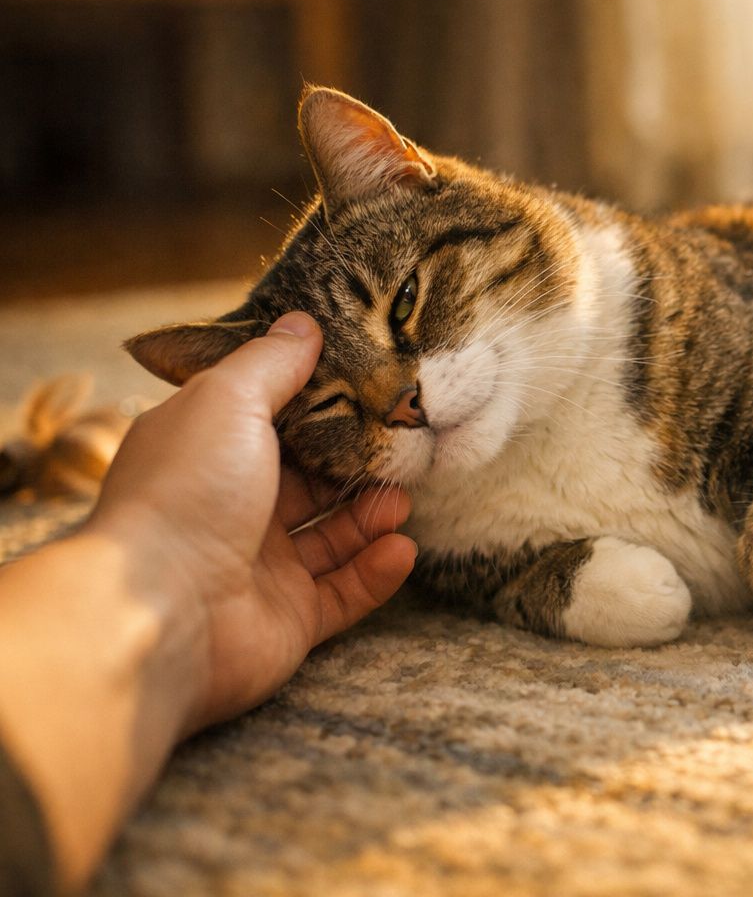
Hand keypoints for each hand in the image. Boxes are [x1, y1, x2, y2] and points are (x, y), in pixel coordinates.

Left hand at [85, 311, 416, 733]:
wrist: (160, 610)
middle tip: (401, 450)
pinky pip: (345, 593)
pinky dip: (377, 572)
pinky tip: (400, 549)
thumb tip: (304, 323)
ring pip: (334, 538)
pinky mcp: (288, 619)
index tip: (372, 391)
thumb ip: (272, 363)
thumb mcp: (228, 401)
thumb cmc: (185, 493)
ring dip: (373, 518)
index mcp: (208, 454)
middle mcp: (231, 509)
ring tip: (401, 502)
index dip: (322, 408)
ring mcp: (260, 568)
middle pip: (310, 482)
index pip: (273, 424)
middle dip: (357, 467)